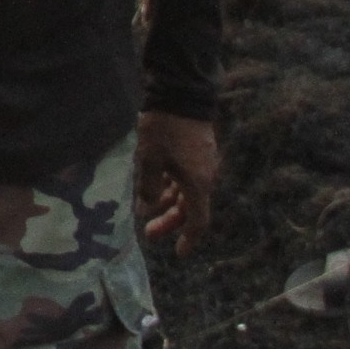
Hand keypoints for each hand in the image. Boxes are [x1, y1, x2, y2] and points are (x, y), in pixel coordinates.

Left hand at [137, 112, 218, 247]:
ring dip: (167, 204)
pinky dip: (170, 187)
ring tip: (145, 210)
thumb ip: (149, 187)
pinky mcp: (196, 153)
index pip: (197, 221)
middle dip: (170, 222)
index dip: (189, 239)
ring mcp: (201, 164)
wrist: (182, 95)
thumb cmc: (165, 129)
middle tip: (149, 233)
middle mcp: (204, 177)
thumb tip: (148, 207)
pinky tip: (153, 188)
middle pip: (190, 208)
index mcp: (197, 183)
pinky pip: (184, 179)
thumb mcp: (150, 159)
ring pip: (186, 193)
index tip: (178, 253)